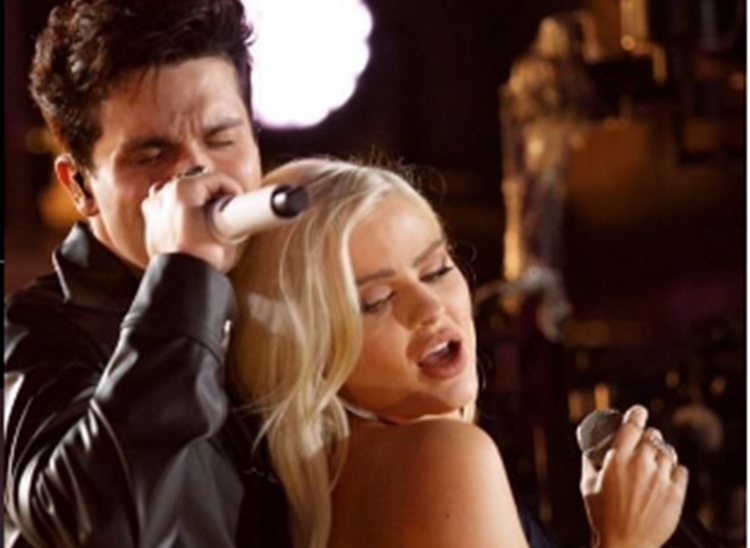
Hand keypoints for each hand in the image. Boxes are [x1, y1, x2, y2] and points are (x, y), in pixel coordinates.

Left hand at [141, 167, 244, 272]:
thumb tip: (237, 208)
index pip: (217, 179)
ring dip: (198, 200)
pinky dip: (182, 210)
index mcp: (182, 188)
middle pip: (198, 183)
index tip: (239, 199)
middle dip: (214, 194)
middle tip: (227, 209)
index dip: (233, 189)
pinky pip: (170, 205)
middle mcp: (165, 192)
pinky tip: (194, 223)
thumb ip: (230, 211)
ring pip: (183, 192)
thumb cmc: (201, 256)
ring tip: (210, 216)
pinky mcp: (151, 219)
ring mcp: (155, 205)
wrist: (181, 277)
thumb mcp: (226, 228)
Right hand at [580, 405, 688, 547]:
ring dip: (660, 453)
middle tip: (643, 444)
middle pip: (652, 435)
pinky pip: (681, 469)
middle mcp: (641, 463)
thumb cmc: (602, 516)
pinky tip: (666, 476)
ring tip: (655, 462)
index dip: (637, 413)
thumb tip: (588, 449)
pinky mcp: (676, 492)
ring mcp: (661, 477)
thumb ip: (589, 462)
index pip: (633, 423)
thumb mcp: (587, 484)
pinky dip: (674, 470)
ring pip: (667, 451)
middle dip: (647, 436)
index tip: (639, 413)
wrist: (625, 544)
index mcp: (618, 458)